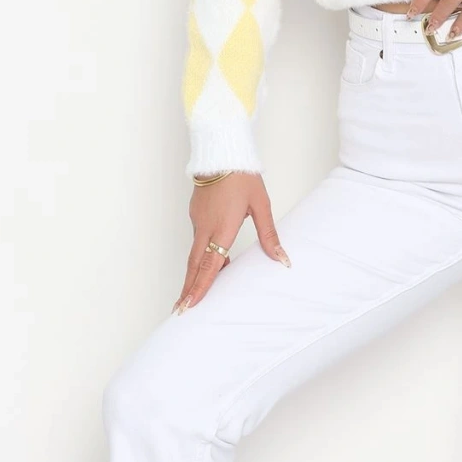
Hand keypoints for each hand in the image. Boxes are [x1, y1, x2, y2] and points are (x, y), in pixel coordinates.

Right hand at [174, 173, 289, 312]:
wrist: (222, 152)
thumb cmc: (243, 177)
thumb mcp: (262, 206)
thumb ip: (270, 236)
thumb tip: (282, 259)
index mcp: (222, 228)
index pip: (209, 265)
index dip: (200, 287)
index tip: (189, 305)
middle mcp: (205, 227)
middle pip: (194, 265)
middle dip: (187, 289)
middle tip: (179, 310)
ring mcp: (198, 220)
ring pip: (194, 254)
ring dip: (193, 275)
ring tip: (192, 296)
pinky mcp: (196, 214)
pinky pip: (198, 241)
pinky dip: (200, 257)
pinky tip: (211, 266)